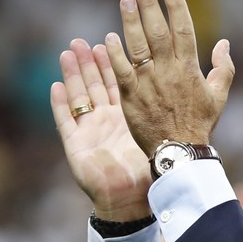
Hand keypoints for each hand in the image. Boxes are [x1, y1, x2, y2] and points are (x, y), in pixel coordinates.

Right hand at [50, 39, 151, 221]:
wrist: (133, 201)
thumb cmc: (149, 173)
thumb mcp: (160, 136)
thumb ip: (168, 113)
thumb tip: (186, 90)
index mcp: (127, 116)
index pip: (119, 83)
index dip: (113, 63)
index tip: (109, 40)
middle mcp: (107, 121)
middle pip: (95, 85)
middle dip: (88, 63)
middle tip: (83, 40)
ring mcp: (90, 132)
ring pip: (79, 97)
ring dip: (72, 75)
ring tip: (69, 52)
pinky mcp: (76, 146)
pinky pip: (65, 121)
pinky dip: (60, 104)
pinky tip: (56, 86)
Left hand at [105, 0, 234, 152]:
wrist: (180, 151)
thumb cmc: (199, 124)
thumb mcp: (218, 96)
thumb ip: (223, 68)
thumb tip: (224, 43)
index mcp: (190, 70)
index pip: (183, 31)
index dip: (177, 7)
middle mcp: (169, 72)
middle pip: (158, 32)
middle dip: (150, 6)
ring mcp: (149, 83)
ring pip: (139, 46)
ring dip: (131, 22)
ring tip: (125, 0)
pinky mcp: (132, 97)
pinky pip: (122, 71)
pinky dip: (115, 55)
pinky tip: (109, 37)